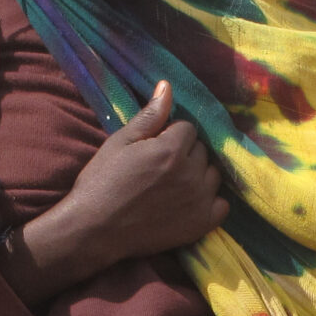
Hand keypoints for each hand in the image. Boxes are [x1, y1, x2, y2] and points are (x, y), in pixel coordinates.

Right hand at [2, 82, 226, 305]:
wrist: (94, 229)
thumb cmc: (102, 182)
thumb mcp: (121, 142)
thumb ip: (150, 115)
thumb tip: (168, 86)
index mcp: (173, 148)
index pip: (188, 128)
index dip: (170, 136)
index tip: (153, 149)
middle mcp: (192, 173)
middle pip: (202, 151)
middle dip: (185, 154)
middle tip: (159, 169)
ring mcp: (200, 200)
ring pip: (212, 175)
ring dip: (198, 176)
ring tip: (172, 186)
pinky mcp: (201, 224)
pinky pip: (221, 206)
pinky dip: (209, 202)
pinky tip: (188, 204)